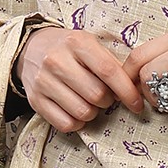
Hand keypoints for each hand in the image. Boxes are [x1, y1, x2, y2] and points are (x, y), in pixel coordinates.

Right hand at [17, 26, 144, 132]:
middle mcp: (57, 61)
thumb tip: (134, 88)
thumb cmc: (68, 49)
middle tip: (105, 96)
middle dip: (108, 101)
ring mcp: (44, 82)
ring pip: (82, 112)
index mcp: (76, 42)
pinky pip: (65, 124)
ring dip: (92, 112)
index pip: (108, 71)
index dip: (127, 91)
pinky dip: (77, 122)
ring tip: (89, 101)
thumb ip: (110, 63)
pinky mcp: (35, 100)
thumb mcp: (89, 44)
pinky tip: (75, 110)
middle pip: (97, 95)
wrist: (31, 49)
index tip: (136, 103)